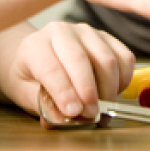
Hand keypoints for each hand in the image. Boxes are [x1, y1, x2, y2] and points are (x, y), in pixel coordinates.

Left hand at [4, 21, 134, 120]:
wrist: (40, 55)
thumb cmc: (31, 77)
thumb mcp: (25, 94)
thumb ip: (43, 106)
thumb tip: (64, 118)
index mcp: (35, 45)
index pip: (51, 68)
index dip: (64, 92)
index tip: (73, 112)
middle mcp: (61, 32)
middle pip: (80, 60)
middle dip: (88, 92)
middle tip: (91, 114)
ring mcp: (86, 32)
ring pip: (106, 59)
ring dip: (108, 89)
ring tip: (101, 108)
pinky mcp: (106, 37)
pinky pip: (124, 57)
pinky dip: (123, 79)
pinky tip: (112, 92)